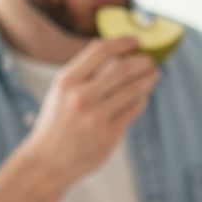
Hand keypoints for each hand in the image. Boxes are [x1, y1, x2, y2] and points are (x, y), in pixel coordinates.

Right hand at [22, 36, 157, 184]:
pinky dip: (142, 99)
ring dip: (148, 79)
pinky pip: (134, 109)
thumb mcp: (61, 93)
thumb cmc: (57, 123)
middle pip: (123, 69)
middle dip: (142, 62)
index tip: (136, 39)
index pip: (100, 50)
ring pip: (134, 89)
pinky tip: (143, 96)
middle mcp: (81, 96)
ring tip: (153, 75)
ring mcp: (96, 116)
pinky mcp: (109, 133)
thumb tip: (118, 54)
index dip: (122, 42)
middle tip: (151, 60)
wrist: (48, 161)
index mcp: (66, 81)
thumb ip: (84, 74)